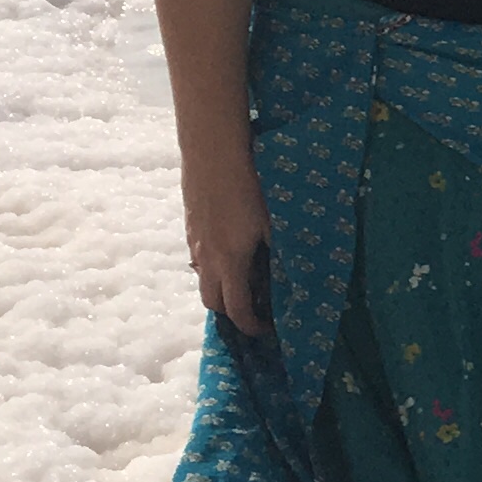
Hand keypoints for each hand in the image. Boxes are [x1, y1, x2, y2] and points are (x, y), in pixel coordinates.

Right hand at [183, 150, 274, 336]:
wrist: (212, 153)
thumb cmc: (249, 186)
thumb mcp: (274, 222)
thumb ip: (280, 252)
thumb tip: (290, 276)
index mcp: (230, 262)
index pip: (235, 309)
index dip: (250, 325)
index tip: (266, 329)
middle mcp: (206, 259)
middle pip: (212, 302)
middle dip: (232, 312)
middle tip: (256, 308)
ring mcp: (194, 243)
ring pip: (204, 279)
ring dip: (221, 288)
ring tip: (246, 280)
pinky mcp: (191, 226)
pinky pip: (200, 258)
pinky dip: (215, 266)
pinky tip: (234, 249)